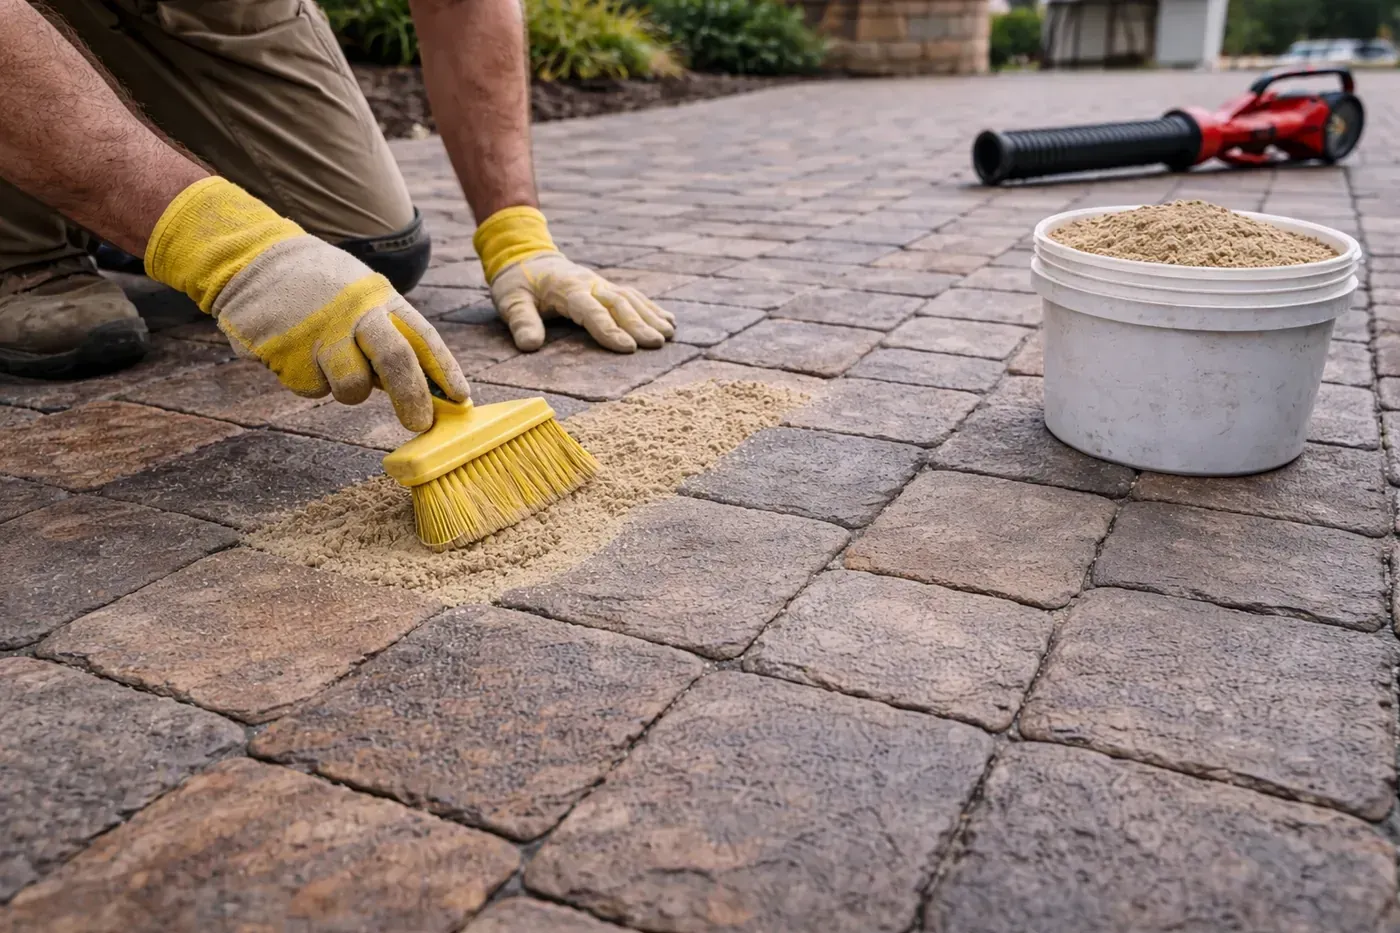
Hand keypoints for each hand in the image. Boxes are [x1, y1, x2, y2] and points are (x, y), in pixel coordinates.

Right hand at [146, 178, 468, 431]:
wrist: (252, 258)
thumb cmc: (319, 286)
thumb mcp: (362, 296)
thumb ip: (389, 335)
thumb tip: (422, 389)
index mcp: (380, 297)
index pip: (422, 338)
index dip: (446, 371)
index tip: (462, 399)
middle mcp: (354, 313)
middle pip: (396, 361)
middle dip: (413, 399)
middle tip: (419, 424)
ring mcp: (319, 333)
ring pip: (351, 388)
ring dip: (346, 387)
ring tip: (326, 356)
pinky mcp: (286, 353)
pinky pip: (311, 388)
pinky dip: (308, 379)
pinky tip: (294, 349)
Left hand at [474, 206, 674, 352]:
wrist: (523, 253)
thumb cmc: (516, 283)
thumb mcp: (510, 301)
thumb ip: (521, 322)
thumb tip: (531, 346)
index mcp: (567, 288)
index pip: (592, 311)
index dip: (610, 330)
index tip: (628, 349)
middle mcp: (589, 283)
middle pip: (618, 303)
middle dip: (639, 324)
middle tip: (657, 344)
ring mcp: (599, 283)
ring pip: (630, 298)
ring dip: (651, 316)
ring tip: (669, 335)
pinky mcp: (604, 286)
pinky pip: (632, 296)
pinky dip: (651, 308)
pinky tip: (668, 320)